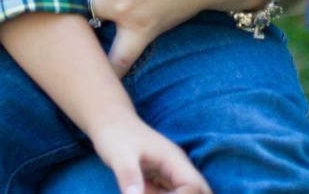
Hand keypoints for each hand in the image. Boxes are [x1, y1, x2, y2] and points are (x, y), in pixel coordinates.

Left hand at [94, 114, 210, 193]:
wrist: (109, 121)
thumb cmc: (114, 133)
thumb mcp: (118, 155)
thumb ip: (129, 177)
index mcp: (174, 159)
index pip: (194, 186)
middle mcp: (178, 168)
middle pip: (200, 191)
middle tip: (153, 192)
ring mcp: (171, 175)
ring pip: (185, 193)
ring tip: (144, 187)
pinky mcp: (162, 181)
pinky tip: (142, 189)